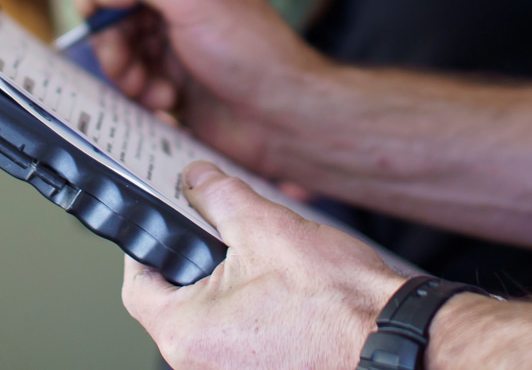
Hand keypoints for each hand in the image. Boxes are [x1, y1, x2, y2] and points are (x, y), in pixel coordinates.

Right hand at [72, 0, 327, 174]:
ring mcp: (174, 45)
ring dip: (127, 73)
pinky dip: (143, 95)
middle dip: (112, 43)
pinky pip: (135, 85)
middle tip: (125, 65)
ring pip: (120, 53)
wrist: (283, 117)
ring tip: (154, 91)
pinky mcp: (174, 82)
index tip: (90, 13)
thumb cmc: (251, 52)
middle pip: (112, 14)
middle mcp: (176, 4)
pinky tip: (169, 104)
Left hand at [125, 161, 405, 369]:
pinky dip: (251, 315)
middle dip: (197, 265)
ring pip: (211, 324)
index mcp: (188, 334)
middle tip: (223, 237)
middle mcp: (201, 367)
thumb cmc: (338, 304)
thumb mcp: (267, 228)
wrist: (394, 341)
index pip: (138, 287)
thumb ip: (219, 198)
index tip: (162, 225)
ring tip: (262, 265)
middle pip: (175, 306)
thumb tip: (196, 180)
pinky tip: (281, 295)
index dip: (147, 247)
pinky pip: (239, 343)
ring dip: (228, 290)